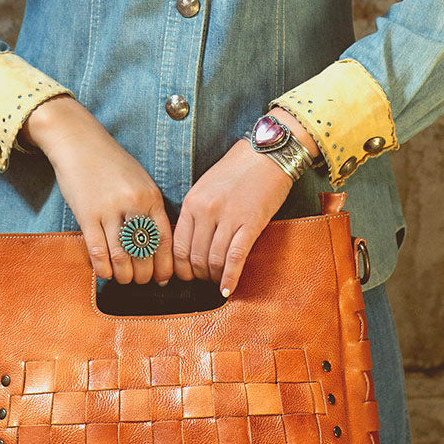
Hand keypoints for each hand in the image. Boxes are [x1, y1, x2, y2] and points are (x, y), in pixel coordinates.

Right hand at [22, 96, 173, 285]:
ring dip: (124, 276)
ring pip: (122, 257)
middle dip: (144, 275)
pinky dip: (103, 269)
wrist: (79, 142)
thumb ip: (149, 209)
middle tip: (141, 281)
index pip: (165, 240)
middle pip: (144, 253)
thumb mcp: (140, 181)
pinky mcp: (86, 214)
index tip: (163, 278)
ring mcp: (109, 209)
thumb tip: (157, 245)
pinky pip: (98, 251)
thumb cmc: (111, 163)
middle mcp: (133, 203)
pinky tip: (105, 273)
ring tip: (124, 279)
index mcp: (151, 196)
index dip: (165, 265)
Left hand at [171, 136, 294, 296]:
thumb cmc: (237, 170)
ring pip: (214, 261)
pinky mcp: (250, 223)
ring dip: (216, 277)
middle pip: (195, 257)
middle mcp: (206, 211)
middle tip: (206, 280)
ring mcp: (228, 217)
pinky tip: (228, 290)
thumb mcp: (205, 188)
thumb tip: (191, 245)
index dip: (181, 268)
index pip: (178, 246)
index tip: (187, 276)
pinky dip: (230, 278)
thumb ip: (196, 214)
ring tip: (220, 281)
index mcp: (192, 202)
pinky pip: (235, 257)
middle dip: (200, 275)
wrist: (266, 154)